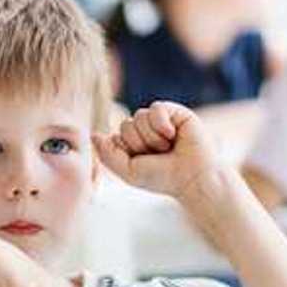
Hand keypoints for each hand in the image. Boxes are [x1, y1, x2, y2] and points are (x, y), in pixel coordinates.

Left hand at [93, 101, 220, 197]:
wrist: (193, 178)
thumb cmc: (163, 178)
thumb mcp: (128, 171)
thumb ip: (107, 154)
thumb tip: (93, 135)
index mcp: (134, 143)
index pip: (116, 136)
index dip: (127, 150)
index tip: (144, 163)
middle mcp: (146, 130)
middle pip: (126, 125)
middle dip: (140, 144)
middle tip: (159, 156)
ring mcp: (161, 121)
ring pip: (139, 116)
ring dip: (152, 137)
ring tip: (168, 147)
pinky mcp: (176, 112)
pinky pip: (156, 108)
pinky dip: (161, 124)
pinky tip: (173, 135)